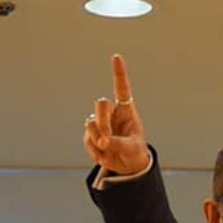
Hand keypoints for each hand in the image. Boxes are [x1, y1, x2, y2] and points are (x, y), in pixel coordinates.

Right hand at [83, 54, 148, 174]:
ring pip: (91, 122)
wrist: (126, 165)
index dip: (119, 73)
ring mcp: (99, 122)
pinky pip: (88, 138)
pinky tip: (103, 152)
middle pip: (101, 104)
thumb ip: (120, 143)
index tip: (116, 57)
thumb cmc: (134, 151)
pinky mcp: (90, 134)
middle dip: (103, 121)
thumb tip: (103, 140)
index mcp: (126, 110)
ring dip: (99, 137)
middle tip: (107, 139)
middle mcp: (112, 113)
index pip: (122, 89)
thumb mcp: (133, 148)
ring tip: (108, 147)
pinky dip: (95, 148)